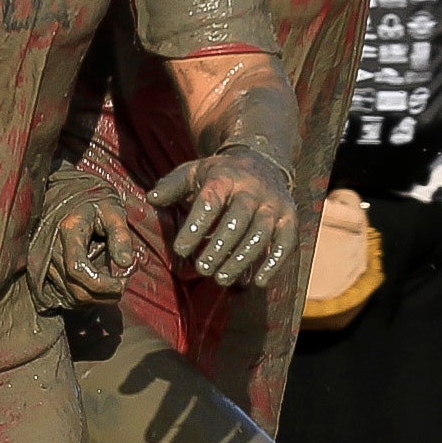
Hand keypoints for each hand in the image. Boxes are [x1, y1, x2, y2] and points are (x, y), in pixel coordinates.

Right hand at [26, 165, 139, 311]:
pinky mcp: (46, 273)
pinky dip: (86, 298)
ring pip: (72, 297)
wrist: (67, 195)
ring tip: (113, 282)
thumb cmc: (95, 203)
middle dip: (105, 295)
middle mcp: (51, 249)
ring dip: (97, 298)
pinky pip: (66, 297)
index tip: (123, 283)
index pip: (78, 269)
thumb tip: (126, 264)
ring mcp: (46, 263)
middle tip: (123, 283)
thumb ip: (120, 236)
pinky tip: (99, 285)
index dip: (103, 284)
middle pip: (76, 289)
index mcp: (69, 230)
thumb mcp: (113, 211)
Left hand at [147, 147, 297, 290]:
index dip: (195, 227)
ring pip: (260, 234)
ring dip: (241, 259)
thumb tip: (151, 199)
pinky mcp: (289, 218)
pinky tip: (258, 282)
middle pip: (237, 220)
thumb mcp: (194, 172)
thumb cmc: (220, 174)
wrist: (262, 161)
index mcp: (225, 176)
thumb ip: (172, 186)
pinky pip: (285, 243)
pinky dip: (274, 263)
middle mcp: (253, 190)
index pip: (210, 201)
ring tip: (221, 279)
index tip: (180, 250)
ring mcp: (274, 204)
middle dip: (219, 247)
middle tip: (202, 269)